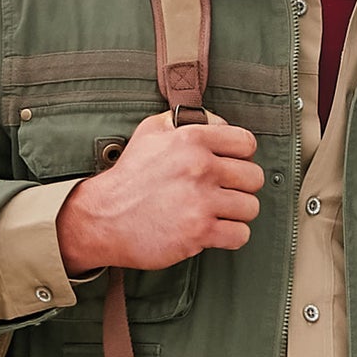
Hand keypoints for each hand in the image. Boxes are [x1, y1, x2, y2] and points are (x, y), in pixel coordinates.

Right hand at [56, 110, 264, 272]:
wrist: (102, 219)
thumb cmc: (128, 178)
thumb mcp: (149, 132)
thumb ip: (183, 121)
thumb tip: (216, 122)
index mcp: (191, 139)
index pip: (246, 143)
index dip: (242, 157)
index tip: (230, 167)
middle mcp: (200, 167)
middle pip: (254, 177)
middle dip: (241, 187)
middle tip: (223, 193)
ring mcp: (201, 202)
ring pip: (250, 207)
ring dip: (236, 213)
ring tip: (216, 213)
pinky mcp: (200, 232)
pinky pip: (241, 235)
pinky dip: (231, 236)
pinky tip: (214, 231)